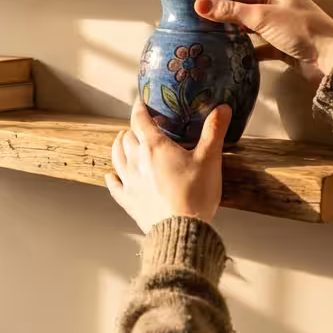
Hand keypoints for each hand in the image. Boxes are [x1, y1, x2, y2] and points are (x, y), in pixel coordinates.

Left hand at [106, 101, 231, 232]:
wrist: (181, 229)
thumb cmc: (195, 195)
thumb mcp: (209, 160)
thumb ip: (214, 132)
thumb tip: (222, 109)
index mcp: (154, 147)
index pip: (140, 120)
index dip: (140, 108)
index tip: (141, 102)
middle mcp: (136, 161)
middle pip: (126, 138)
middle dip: (132, 129)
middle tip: (138, 126)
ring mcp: (130, 182)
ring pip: (116, 157)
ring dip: (119, 147)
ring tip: (122, 142)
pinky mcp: (128, 201)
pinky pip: (114, 186)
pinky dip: (112, 178)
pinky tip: (111, 176)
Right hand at [196, 0, 332, 82]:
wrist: (330, 59)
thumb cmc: (300, 30)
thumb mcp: (262, 17)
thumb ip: (231, 11)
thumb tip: (200, 4)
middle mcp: (280, 3)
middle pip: (249, 1)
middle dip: (229, 7)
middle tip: (206, 14)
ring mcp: (282, 25)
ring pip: (254, 23)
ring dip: (237, 27)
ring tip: (214, 33)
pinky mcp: (284, 44)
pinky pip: (262, 44)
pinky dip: (249, 48)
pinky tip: (235, 53)